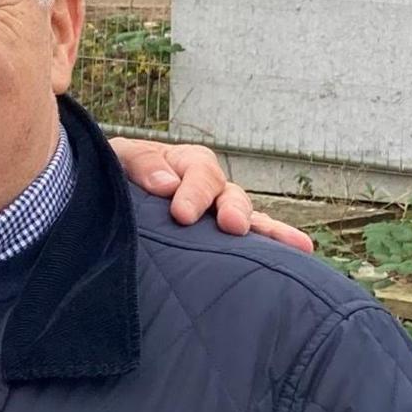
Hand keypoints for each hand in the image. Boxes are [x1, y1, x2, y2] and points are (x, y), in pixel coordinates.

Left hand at [109, 137, 314, 253]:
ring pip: (250, 219)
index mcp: (188, 163)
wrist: (112, 199)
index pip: (198, 173)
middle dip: (233, 210)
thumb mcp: (121, 159)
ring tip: (294, 245)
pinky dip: (274, 246)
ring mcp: (220, 214)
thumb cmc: (118, 174)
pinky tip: (299, 253)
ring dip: (268, 231)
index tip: (182, 215)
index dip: (193, 193)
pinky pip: (254, 242)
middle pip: (231, 195)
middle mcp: (212, 187)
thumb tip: (167, 185)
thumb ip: (141, 165)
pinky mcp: (222, 240)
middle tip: (231, 226)